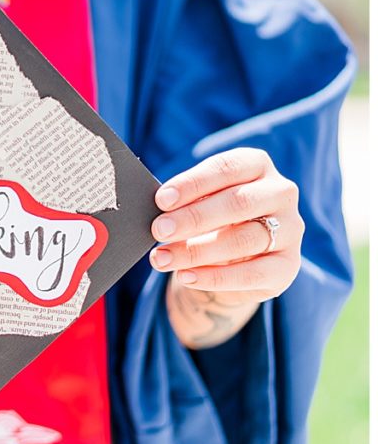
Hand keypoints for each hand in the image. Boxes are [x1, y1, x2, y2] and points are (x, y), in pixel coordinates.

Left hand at [148, 148, 304, 348]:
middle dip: (193, 218)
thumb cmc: (209, 218)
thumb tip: (154, 213)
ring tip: (161, 258)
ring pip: (243, 240)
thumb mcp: (197, 202)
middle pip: (238, 203)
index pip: (226, 169)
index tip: (161, 200)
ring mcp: (290, 230)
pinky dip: (214, 277)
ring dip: (196, 251)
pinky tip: (185, 276)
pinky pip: (252, 274)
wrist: (235, 260)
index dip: (192, 184)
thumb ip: (183, 202)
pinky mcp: (288, 266)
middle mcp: (280, 193)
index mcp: (256, 166)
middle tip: (158, 230)